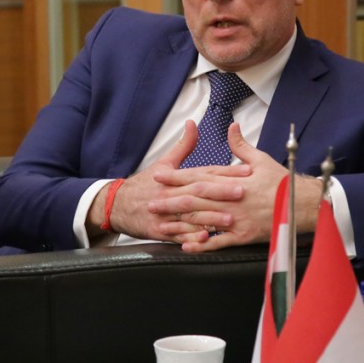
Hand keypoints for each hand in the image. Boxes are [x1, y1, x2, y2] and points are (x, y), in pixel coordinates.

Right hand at [86, 120, 249, 241]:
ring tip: (230, 219)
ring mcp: (165, 212)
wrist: (117, 204)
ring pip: (190, 214)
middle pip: (199, 191)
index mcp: (176, 176)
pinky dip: (191, 237)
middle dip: (222, 192)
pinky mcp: (159, 230)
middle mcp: (171, 193)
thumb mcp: (164, 163)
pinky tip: (205, 238)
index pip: (205, 172)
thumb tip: (193, 124)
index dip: (226, 171)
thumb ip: (183, 146)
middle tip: (243, 192)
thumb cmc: (145, 184)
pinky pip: (177, 235)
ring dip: (210, 217)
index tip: (246, 171)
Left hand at [150, 123, 322, 251]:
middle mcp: (232, 199)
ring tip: (161, 222)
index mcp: (234, 180)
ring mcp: (237, 219)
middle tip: (151, 201)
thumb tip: (232, 127)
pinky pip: (220, 242)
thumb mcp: (262, 159)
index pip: (200, 176)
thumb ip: (242, 146)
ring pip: (204, 219)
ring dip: (181, 221)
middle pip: (196, 198)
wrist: (303, 204)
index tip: (160, 175)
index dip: (178, 176)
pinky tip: (186, 245)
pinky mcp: (244, 236)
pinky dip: (202, 244)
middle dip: (172, 199)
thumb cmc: (282, 182)